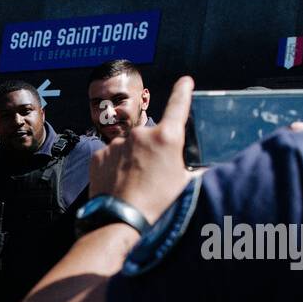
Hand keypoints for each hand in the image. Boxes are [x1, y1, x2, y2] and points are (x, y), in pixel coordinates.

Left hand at [88, 75, 195, 226]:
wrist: (119, 220)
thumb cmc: (156, 204)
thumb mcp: (183, 184)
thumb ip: (192, 169)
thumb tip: (203, 170)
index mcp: (167, 138)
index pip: (178, 105)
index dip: (183, 91)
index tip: (185, 81)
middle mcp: (141, 135)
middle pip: (149, 137)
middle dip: (150, 151)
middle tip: (150, 175)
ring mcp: (117, 144)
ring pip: (128, 147)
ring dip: (131, 159)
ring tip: (133, 183)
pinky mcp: (99, 155)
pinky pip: (110, 156)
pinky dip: (114, 167)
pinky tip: (118, 183)